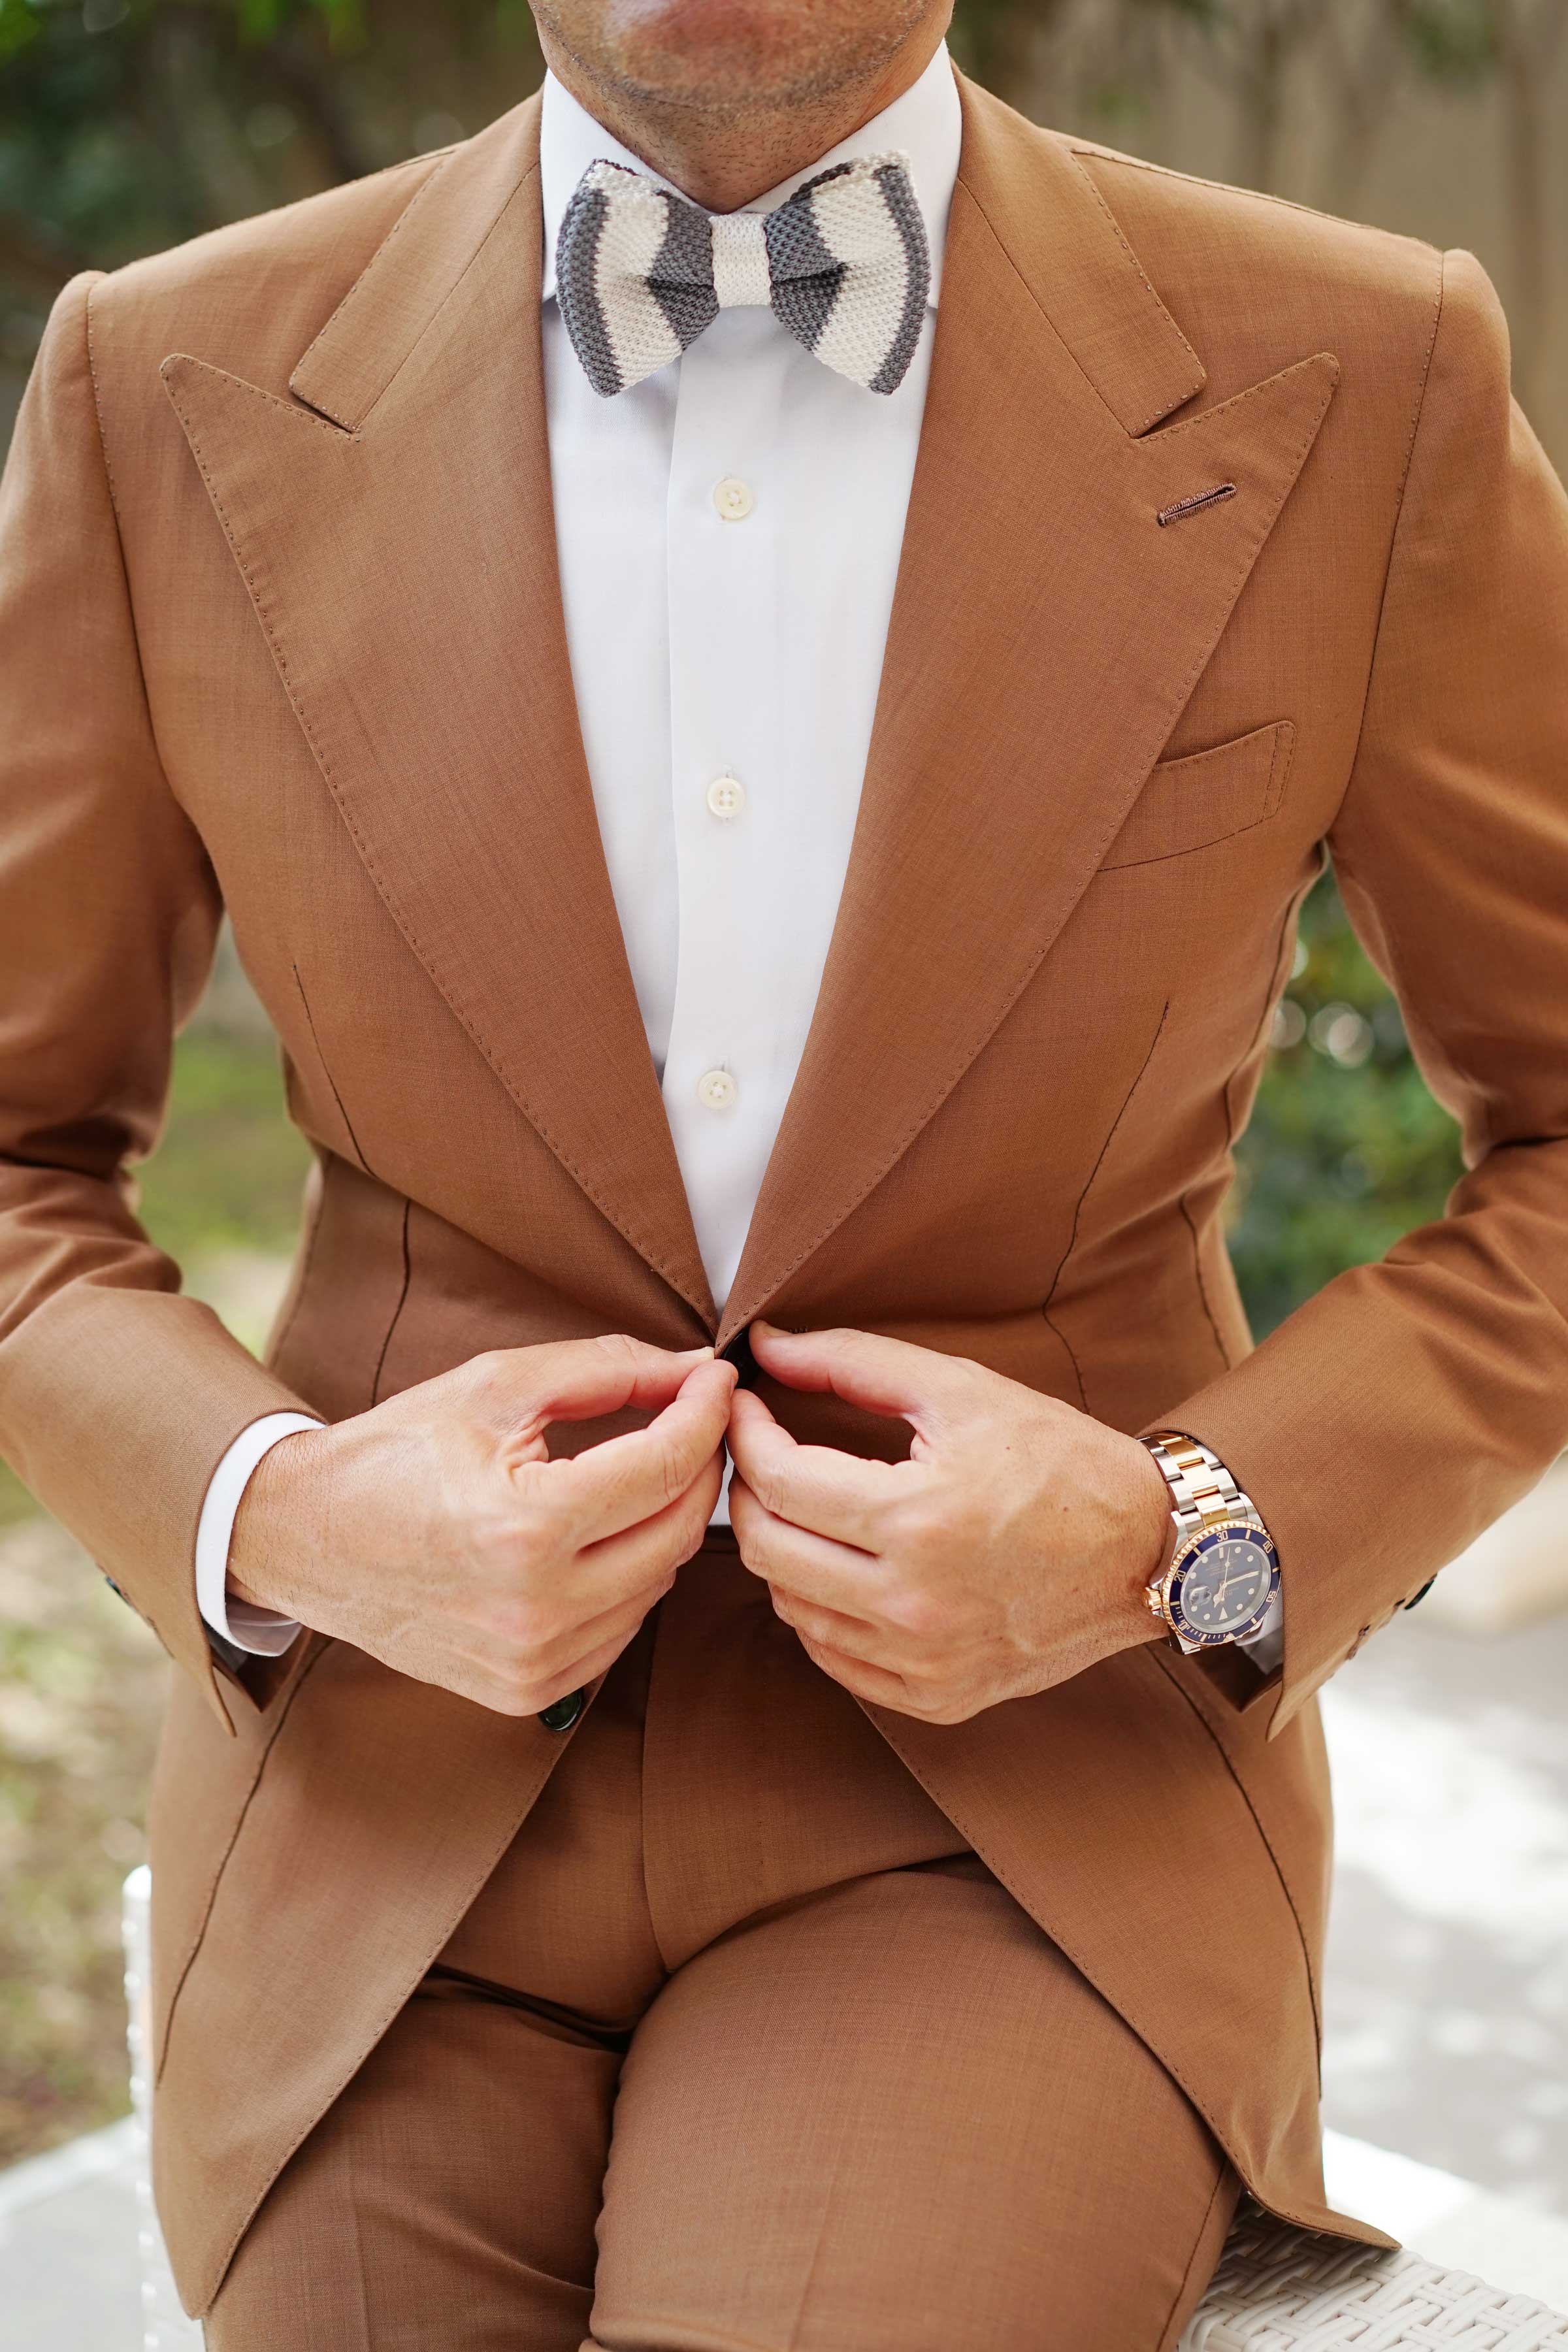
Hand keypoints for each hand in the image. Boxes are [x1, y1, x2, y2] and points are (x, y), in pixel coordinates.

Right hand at [229, 1336, 734, 1715]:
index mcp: (527, 1528)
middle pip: (679, 1530)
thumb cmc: (397, 1451)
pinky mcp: (527, 1692)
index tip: (715, 1378)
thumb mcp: (496, 1385)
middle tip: (691, 1416)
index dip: (705, 1412)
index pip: (666, 1467)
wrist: (306, 1537)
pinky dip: (631, 1576)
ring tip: (644, 1469)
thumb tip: (694, 1369)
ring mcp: (533, 1662)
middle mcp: (536, 1609)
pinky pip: (623, 1629)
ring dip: (666, 1521)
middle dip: (698, 1464)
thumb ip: (606, 1370)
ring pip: (661, 1583)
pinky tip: (604, 1534)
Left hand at [726, 1322, 1170, 1724]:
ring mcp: (924, 1662)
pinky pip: (835, 1659)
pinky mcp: (937, 1698)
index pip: (777, 1481)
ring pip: (791, 1608)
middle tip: (765, 1454)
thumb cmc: (1059, 1459)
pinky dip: (820, 1610)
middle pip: (766, 1551)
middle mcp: (913, 1604)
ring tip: (808, 1507)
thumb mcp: (961, 1389)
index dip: (745, 1435)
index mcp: (917, 1521)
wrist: (1147, 1551)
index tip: (748, 1407)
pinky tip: (843, 1568)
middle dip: (748, 1492)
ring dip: (782, 1551)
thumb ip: (852, 1361)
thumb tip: (766, 1345)